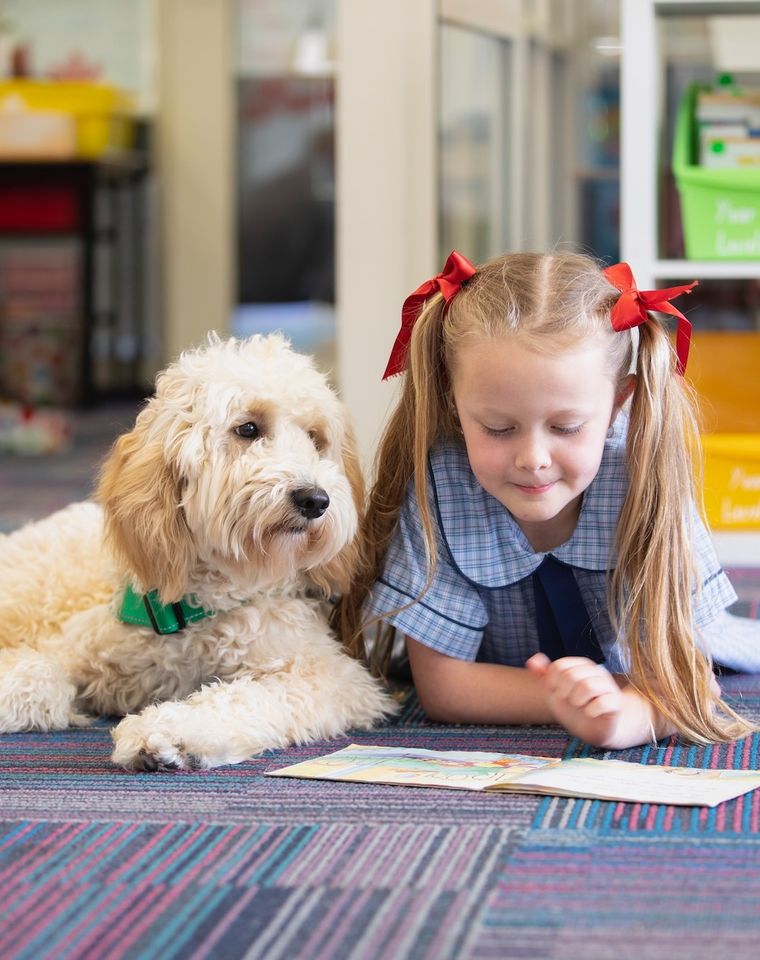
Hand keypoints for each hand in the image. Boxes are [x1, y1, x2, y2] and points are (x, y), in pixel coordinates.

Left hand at [525, 652, 659, 748]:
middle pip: (572, 675)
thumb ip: (544, 675)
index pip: (559, 666)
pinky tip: (589, 713)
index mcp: (581, 665)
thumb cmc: (574, 707)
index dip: (552, 683)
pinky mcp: (616, 703)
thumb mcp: (555, 691)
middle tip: (569, 701)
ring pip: (588, 686)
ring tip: (579, 706)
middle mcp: (597, 671)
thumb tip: (531, 660)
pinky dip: (590, 710)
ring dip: (577, 700)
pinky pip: (602, 702)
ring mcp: (608, 686)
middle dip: (564, 692)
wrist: (594, 728)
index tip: (558, 693)